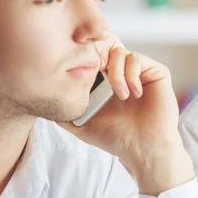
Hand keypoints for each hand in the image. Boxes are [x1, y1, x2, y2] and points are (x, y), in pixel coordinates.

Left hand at [59, 37, 194, 194]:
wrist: (143, 150)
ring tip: (121, 95)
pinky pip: (137, 59)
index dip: (84, 58)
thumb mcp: (81, 124)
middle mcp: (121, 72)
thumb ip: (64, 110)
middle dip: (97, 59)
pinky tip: (134, 94)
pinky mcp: (155, 72)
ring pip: (120, 52)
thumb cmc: (116, 138)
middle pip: (104, 47)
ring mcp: (139, 71)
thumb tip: (42, 99)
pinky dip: (132, 75)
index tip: (79, 72)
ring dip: (116, 73)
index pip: (92, 56)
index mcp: (104, 80)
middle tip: (96, 75)